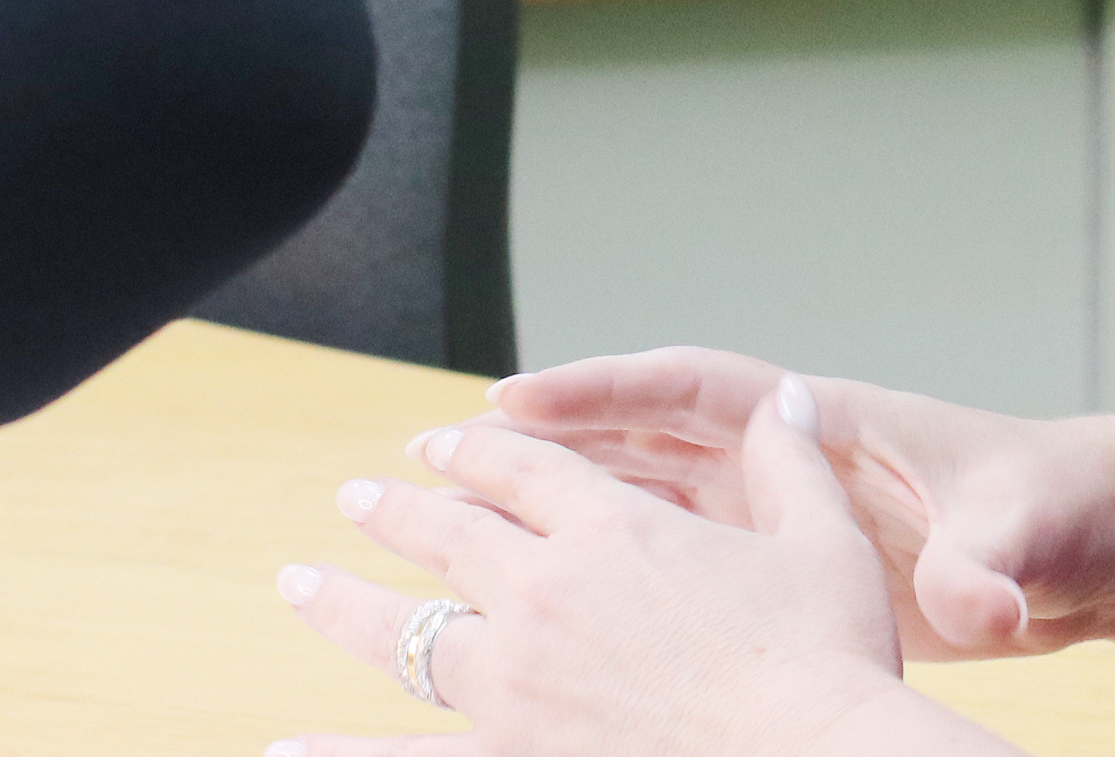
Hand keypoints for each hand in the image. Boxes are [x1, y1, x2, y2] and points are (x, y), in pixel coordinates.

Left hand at [273, 376, 989, 756]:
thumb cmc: (829, 663)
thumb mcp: (825, 543)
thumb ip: (793, 462)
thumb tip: (788, 395)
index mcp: (614, 529)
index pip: (522, 467)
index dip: (476, 449)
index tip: (441, 441)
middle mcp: (547, 594)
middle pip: (448, 535)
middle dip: (398, 508)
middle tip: (357, 496)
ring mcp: (518, 683)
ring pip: (407, 632)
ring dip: (346, 601)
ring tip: (300, 580)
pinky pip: (408, 756)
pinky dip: (342, 751)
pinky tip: (285, 746)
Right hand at [483, 347, 1114, 661]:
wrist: (1094, 544)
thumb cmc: (1062, 516)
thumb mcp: (1026, 537)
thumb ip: (993, 566)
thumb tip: (985, 606)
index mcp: (831, 425)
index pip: (700, 393)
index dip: (607, 392)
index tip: (517, 398)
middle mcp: (792, 462)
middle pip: (646, 440)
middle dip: (547, 440)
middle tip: (439, 448)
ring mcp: (782, 515)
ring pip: (644, 499)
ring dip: (559, 501)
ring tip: (452, 514)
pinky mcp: (787, 570)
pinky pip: (676, 561)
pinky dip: (609, 571)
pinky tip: (550, 612)